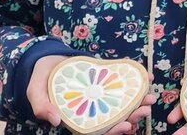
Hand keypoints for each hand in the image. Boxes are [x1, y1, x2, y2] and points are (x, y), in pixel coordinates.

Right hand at [27, 55, 155, 133]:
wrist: (46, 59)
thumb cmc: (40, 78)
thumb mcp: (35, 92)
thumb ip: (42, 106)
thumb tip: (56, 120)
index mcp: (77, 118)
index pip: (98, 130)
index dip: (113, 131)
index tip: (126, 126)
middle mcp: (91, 109)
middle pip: (114, 118)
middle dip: (132, 117)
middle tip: (145, 110)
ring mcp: (100, 95)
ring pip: (122, 104)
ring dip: (138, 103)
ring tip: (150, 98)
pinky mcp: (105, 80)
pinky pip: (122, 84)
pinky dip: (135, 81)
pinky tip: (147, 77)